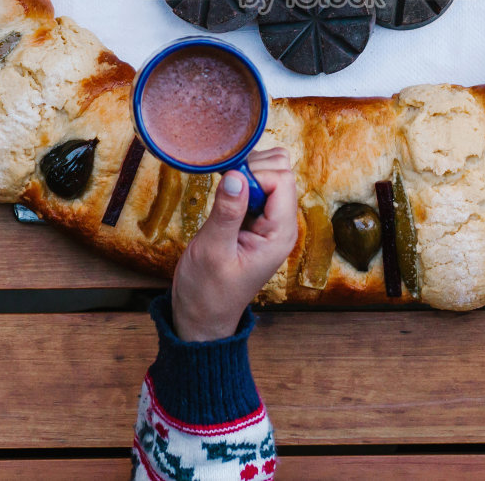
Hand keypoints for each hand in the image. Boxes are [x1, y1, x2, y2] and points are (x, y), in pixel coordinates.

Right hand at [171, 147, 298, 342]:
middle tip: (225, 187)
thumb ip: (227, 212)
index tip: (229, 186)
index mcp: (279, 234)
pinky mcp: (254, 219)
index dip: (255, 175)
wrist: (202, 315)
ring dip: (246, 172)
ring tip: (223, 191)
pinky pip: (256, 185)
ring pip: (270, 173)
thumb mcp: (212, 251)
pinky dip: (240, 180)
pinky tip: (223, 193)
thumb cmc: (208, 291)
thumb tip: (236, 175)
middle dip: (252, 169)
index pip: (282, 181)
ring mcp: (269, 220)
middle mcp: (280, 224)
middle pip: (281, 171)